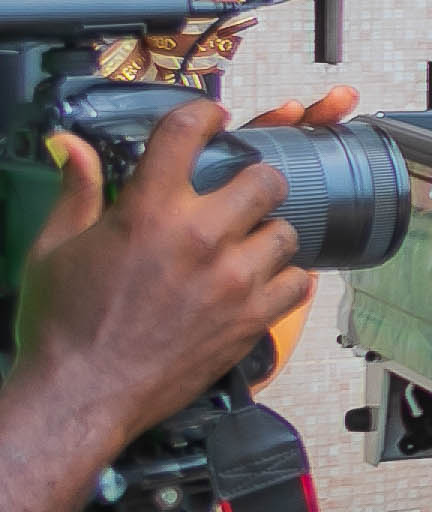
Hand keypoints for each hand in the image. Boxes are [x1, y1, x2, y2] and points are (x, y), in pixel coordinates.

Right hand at [16, 101, 311, 445]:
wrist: (80, 396)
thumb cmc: (62, 328)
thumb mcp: (53, 249)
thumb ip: (76, 191)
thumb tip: (69, 146)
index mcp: (147, 211)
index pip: (187, 133)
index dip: (203, 115)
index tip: (212, 118)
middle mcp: (199, 238)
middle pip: (263, 178)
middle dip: (252, 180)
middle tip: (238, 195)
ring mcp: (232, 280)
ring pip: (286, 230)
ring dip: (268, 233)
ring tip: (245, 246)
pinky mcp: (251, 319)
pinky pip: (298, 283)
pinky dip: (285, 280)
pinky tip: (261, 282)